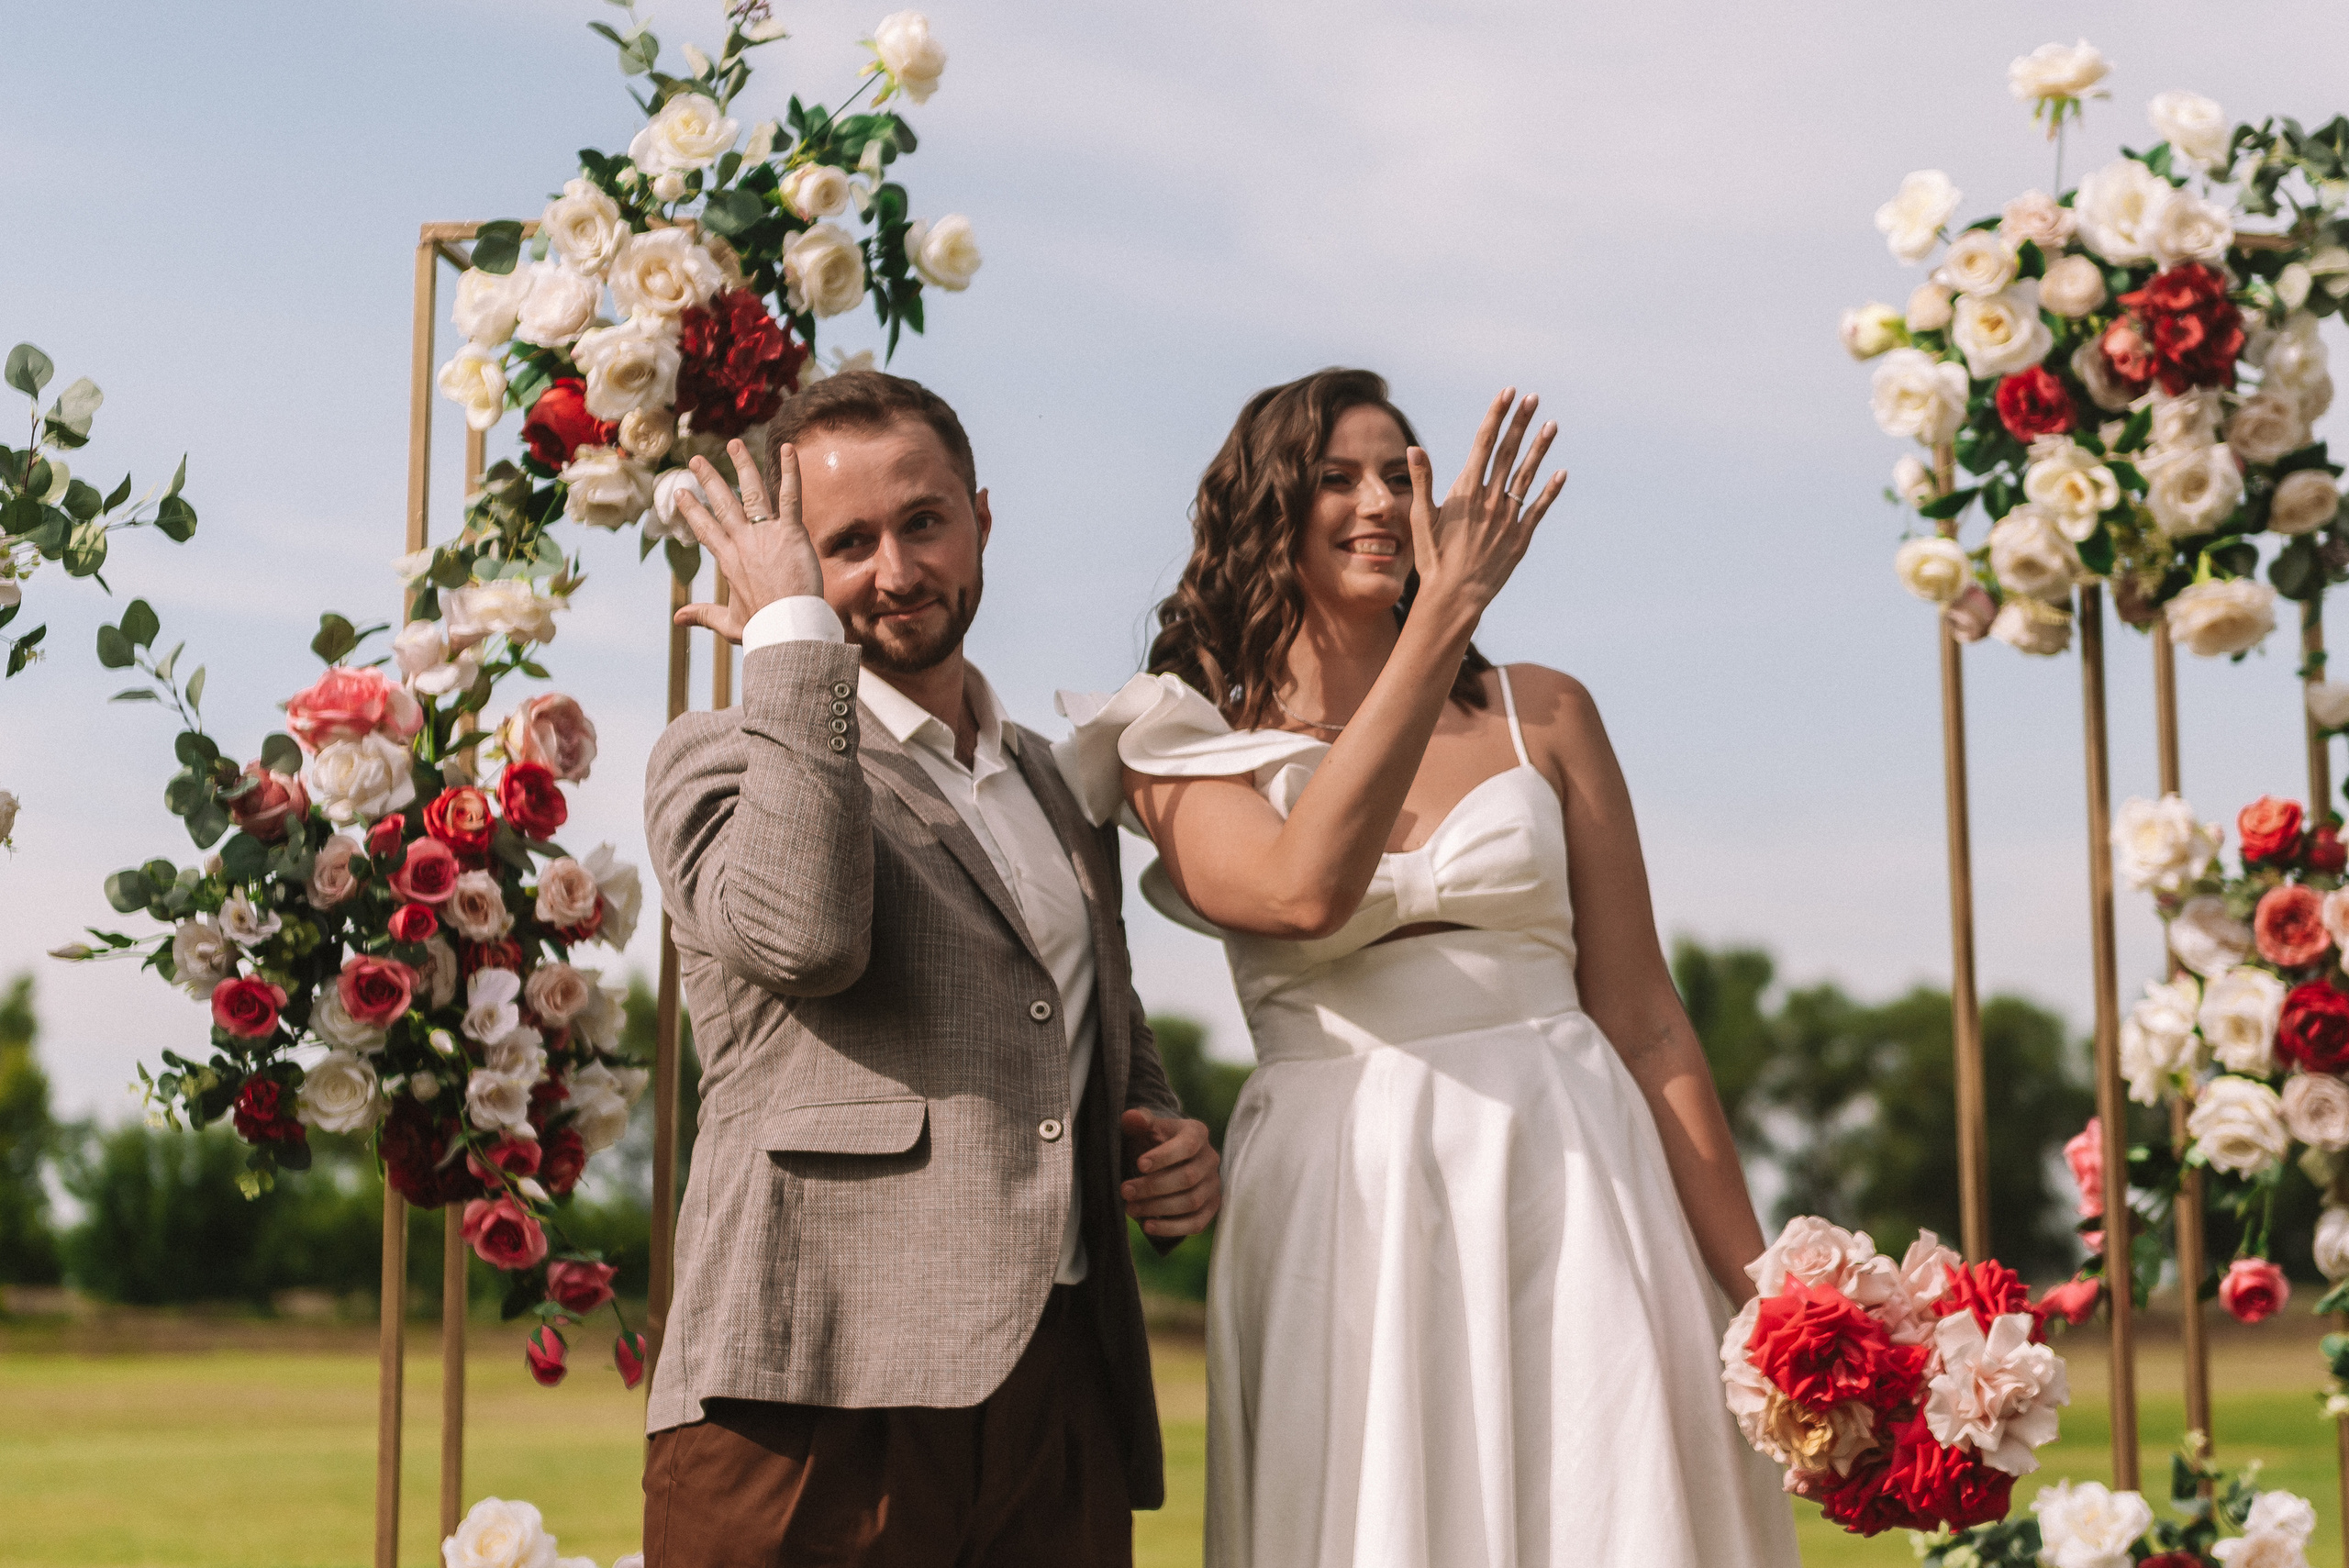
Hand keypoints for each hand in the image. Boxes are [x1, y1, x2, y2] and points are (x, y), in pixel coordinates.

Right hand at [671, 437, 826, 642]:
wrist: (789, 627)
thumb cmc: (764, 629)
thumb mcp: (729, 624)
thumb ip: (704, 615)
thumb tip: (677, 619)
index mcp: (727, 560)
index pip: (705, 528)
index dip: (692, 510)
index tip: (681, 493)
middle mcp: (742, 541)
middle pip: (722, 503)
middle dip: (709, 479)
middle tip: (696, 459)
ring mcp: (766, 534)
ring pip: (751, 491)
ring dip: (742, 465)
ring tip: (735, 444)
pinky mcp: (791, 532)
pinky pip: (790, 495)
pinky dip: (790, 471)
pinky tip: (787, 448)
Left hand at [1119, 1108, 1221, 1238]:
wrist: (1166, 1159)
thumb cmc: (1152, 1141)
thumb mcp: (1145, 1128)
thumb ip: (1138, 1121)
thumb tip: (1132, 1117)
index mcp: (1197, 1133)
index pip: (1187, 1146)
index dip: (1164, 1156)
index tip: (1139, 1164)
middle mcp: (1211, 1158)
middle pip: (1188, 1177)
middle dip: (1153, 1186)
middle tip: (1125, 1191)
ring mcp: (1213, 1185)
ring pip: (1191, 1202)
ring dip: (1158, 1208)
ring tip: (1130, 1208)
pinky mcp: (1211, 1208)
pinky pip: (1196, 1223)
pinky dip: (1172, 1228)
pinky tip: (1148, 1226)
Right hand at [1402, 388, 1565, 632]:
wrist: (1454, 597)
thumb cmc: (1433, 558)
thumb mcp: (1422, 518)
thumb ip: (1422, 481)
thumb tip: (1413, 449)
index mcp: (1465, 491)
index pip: (1483, 444)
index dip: (1496, 416)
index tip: (1507, 393)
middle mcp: (1490, 500)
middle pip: (1507, 452)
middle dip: (1520, 422)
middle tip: (1533, 398)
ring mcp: (1508, 518)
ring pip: (1527, 475)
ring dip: (1540, 448)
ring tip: (1552, 424)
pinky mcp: (1520, 537)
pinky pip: (1538, 508)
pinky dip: (1550, 490)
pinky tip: (1561, 472)